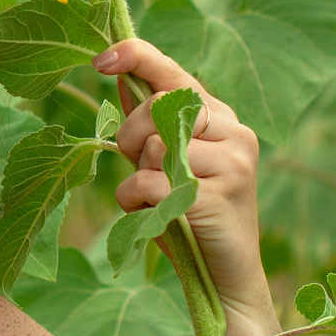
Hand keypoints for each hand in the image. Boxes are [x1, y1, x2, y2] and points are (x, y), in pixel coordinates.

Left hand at [95, 38, 278, 335]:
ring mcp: (233, 164)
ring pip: (154, 147)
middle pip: (158, 105)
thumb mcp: (166, 165)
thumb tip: (118, 73)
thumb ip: (148, 124)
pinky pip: (152, 184)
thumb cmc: (191, 219)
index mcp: (222, 119)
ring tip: (152, 202)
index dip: (136, 56)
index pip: (175, 72)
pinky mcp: (220, 197)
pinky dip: (137, 202)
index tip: (100, 60)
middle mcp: (235, 133)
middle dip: (129, 133)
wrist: (226, 279)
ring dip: (135, 178)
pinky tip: (152, 218)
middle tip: (132, 164)